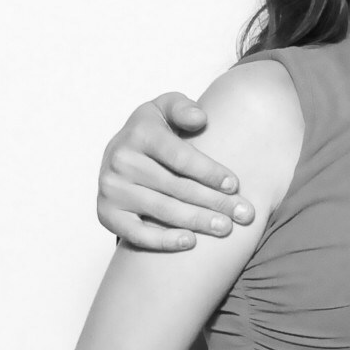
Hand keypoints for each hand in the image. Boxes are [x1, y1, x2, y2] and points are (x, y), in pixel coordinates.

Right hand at [97, 92, 254, 249]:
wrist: (120, 152)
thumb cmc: (154, 131)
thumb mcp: (167, 108)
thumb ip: (183, 108)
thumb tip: (199, 119)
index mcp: (140, 132)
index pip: (181, 158)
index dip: (210, 173)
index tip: (234, 185)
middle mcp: (121, 160)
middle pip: (176, 187)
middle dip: (214, 202)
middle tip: (243, 214)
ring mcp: (111, 189)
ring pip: (162, 210)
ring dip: (198, 222)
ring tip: (225, 228)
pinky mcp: (106, 213)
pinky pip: (136, 233)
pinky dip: (164, 241)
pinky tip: (190, 242)